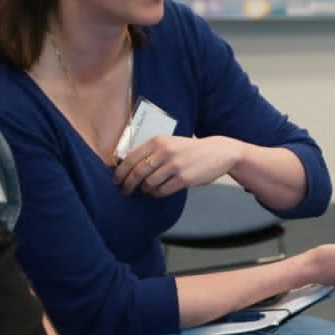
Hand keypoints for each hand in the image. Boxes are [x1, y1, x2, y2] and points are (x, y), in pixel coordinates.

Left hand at [117, 134, 244, 196]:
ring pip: (149, 183)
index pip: (131, 158)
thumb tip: (127, 169)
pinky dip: (156, 194)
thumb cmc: (190, 149)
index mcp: (158, 141)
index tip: (116, 180)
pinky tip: (157, 192)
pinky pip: (162, 191)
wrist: (218, 152)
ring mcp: (175, 165)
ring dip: (144, 190)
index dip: (120, 172)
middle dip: (128, 185)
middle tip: (125, 191)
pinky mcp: (184, 178)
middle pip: (137, 173)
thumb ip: (151, 152)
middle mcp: (165, 151)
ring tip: (145, 191)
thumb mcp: (170, 143)